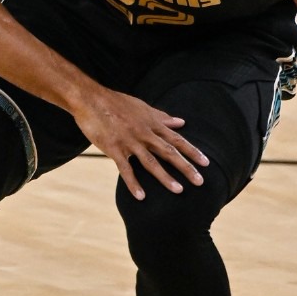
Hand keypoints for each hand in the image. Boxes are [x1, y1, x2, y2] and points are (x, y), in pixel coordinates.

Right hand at [72, 87, 209, 200]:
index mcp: (151, 123)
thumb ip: (162, 116)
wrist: (90, 99)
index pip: (176, 139)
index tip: (206, 163)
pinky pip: (126, 169)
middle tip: (200, 182)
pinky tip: (141, 197)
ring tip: (179, 190)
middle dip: (185, 167)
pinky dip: (133, 183)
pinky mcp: (114, 148)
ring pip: (150, 162)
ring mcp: (129, 142)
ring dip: (165, 177)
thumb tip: (181, 122)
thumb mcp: (142, 107)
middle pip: (168, 152)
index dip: (192, 151)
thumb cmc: (116, 102)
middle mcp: (144, 133)